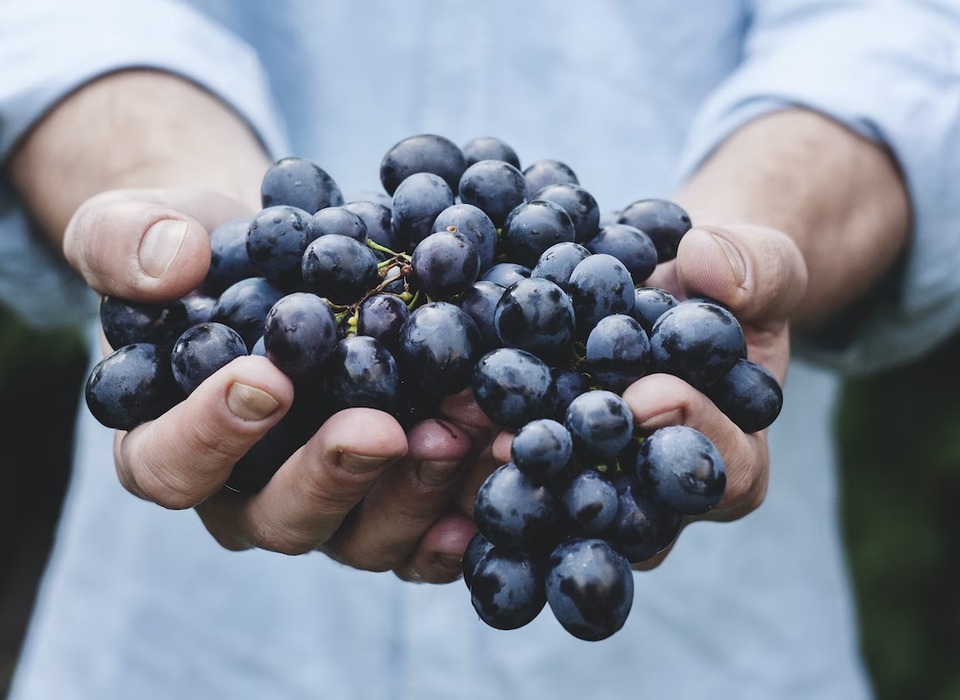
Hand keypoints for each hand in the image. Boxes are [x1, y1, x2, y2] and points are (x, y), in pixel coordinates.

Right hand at [66, 187, 486, 582]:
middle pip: (280, 518)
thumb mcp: (139, 226)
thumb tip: (172, 264)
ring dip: (418, 491)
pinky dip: (467, 510)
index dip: (211, 435)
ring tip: (465, 432)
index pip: (170, 465)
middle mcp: (248, 496)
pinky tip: (504, 469)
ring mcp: (329, 507)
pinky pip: (428, 534)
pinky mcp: (392, 501)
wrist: (282, 261)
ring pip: (365, 535)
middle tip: (381, 429)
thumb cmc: (202, 253)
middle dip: (334, 475)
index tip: (266, 379)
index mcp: (169, 445)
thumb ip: (126, 242)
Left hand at [486, 223, 807, 567]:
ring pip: (559, 506)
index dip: (690, 435)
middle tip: (527, 442)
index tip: (647, 394)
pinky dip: (472, 450)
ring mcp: (597, 486)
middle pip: (628, 511)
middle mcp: (660, 494)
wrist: (667, 287)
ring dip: (510, 475)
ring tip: (465, 433)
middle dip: (579, 474)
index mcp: (732, 457)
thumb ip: (755, 269)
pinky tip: (433, 423)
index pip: (724, 470)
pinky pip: (512, 473)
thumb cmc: (724, 285)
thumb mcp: (761, 265)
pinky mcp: (544, 465)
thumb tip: (707, 264)